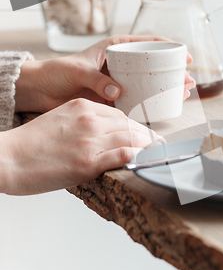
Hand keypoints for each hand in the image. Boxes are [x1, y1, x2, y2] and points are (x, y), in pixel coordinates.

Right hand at [0, 98, 163, 194]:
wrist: (6, 159)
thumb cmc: (29, 144)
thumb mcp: (60, 120)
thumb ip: (84, 123)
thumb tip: (105, 135)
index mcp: (82, 107)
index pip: (120, 115)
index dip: (136, 126)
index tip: (145, 133)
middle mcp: (90, 120)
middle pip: (129, 126)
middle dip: (147, 136)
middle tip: (159, 144)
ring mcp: (90, 141)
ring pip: (131, 139)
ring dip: (147, 147)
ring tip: (157, 154)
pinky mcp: (88, 162)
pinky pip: (123, 156)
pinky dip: (138, 157)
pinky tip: (145, 160)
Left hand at [14, 35, 194, 112]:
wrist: (42, 91)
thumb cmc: (57, 72)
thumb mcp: (77, 70)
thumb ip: (97, 79)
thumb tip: (117, 91)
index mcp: (114, 49)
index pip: (146, 43)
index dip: (167, 48)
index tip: (184, 55)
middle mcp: (120, 65)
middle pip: (153, 66)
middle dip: (173, 73)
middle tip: (189, 81)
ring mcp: (119, 82)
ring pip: (149, 84)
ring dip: (166, 90)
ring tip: (183, 94)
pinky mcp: (115, 99)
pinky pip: (137, 101)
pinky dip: (151, 105)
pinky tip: (164, 108)